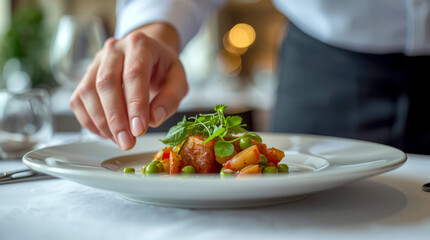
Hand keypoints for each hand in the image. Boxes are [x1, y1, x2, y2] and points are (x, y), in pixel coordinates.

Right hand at [69, 24, 187, 149]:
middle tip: (127, 142)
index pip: (134, 74)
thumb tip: (154, 119)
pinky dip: (89, 121)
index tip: (139, 129)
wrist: (148, 55)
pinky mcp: (85, 76)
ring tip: (119, 140)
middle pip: (106, 83)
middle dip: (116, 118)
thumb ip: (171, 99)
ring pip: (88, 92)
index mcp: (140, 45)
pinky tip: (106, 133)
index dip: (135, 104)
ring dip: (102, 122)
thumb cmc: (163, 68)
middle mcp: (114, 49)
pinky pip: (78, 100)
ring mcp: (96, 62)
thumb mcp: (179, 80)